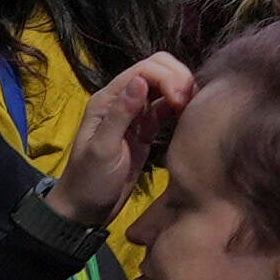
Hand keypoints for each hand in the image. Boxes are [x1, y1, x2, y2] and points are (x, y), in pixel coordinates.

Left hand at [53, 50, 201, 219]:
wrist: (86, 210)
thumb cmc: (90, 182)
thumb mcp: (103, 150)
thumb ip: (121, 115)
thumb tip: (140, 81)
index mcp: (108, 100)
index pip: (145, 69)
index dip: (168, 77)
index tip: (181, 101)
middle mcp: (123, 100)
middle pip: (158, 69)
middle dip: (178, 79)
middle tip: (190, 104)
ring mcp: (136, 113)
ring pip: (165, 84)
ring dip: (182, 89)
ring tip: (194, 110)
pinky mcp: (147, 128)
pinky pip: (167, 106)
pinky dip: (181, 106)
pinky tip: (190, 116)